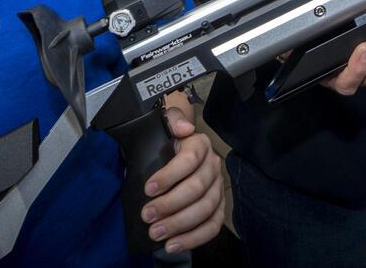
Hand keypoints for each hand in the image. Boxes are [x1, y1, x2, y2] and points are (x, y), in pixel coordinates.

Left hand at [141, 101, 223, 253]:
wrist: (168, 154)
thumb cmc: (163, 142)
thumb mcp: (162, 124)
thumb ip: (172, 119)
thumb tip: (185, 129)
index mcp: (200, 145)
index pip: (190, 160)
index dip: (170, 176)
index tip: (147, 189)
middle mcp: (213, 166)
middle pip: (198, 188)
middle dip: (170, 205)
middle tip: (147, 216)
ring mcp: (217, 188)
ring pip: (206, 209)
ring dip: (180, 224)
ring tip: (156, 233)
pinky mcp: (217, 208)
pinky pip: (212, 226)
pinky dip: (194, 238)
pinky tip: (173, 245)